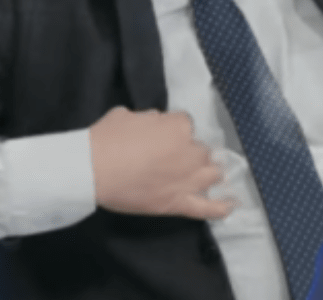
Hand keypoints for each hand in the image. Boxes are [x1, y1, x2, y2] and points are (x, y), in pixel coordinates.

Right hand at [89, 107, 232, 220]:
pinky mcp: (178, 202)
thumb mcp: (129, 115)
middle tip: (172, 157)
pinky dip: (220, 207)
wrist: (91, 170)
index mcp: (180, 126)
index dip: (175, 131)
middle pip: (202, 149)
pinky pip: (205, 207)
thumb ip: (150, 120)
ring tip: (203, 174)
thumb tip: (155, 124)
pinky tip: (231, 205)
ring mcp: (187, 178)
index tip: (163, 137)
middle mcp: (191, 151)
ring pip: (211, 173)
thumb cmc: (107, 139)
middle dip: (190, 151)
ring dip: (208, 171)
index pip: (186, 125)